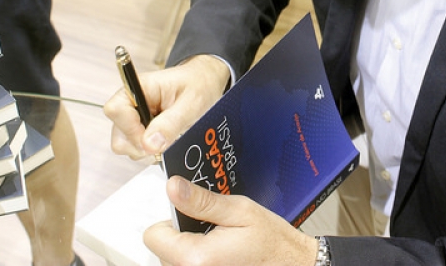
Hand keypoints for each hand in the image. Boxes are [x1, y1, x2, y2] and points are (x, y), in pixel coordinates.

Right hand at [103, 55, 229, 158]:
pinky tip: (168, 141)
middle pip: (118, 134)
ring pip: (126, 146)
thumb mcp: (192, 103)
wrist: (206, 84)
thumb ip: (171, 122)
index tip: (152, 139)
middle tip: (166, 142)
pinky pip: (138, 149)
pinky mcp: (141, 130)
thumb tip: (149, 145)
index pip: (115, 110)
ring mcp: (134, 118)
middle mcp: (131, 103)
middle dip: (141, 146)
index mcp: (139, 88)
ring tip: (171, 138)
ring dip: (148, 150)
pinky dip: (153, 151)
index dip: (131, 130)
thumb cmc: (199, 85)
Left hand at [144, 176, 318, 265]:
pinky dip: (200, 260)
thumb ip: (202, 201)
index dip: (172, 219)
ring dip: (190, 250)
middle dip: (182, 235)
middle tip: (213, 230)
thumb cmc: (271, 242)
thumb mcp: (239, 211)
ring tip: (220, 243)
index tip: (194, 216)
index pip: (153, 234)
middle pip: (162, 249)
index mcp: (196, 257)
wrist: (292, 265)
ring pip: (173, 260)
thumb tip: (173, 187)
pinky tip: (221, 256)